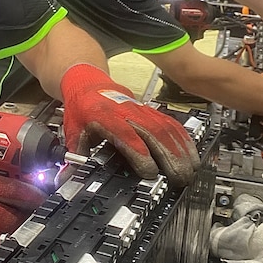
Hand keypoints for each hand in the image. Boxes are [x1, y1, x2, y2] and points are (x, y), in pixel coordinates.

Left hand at [60, 64, 199, 186]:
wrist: (89, 84)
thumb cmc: (82, 110)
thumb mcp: (72, 131)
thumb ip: (75, 156)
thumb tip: (70, 178)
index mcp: (105, 117)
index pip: (126, 135)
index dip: (139, 153)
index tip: (150, 172)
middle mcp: (127, 113)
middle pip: (153, 132)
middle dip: (170, 155)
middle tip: (180, 177)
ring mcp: (142, 111)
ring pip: (165, 127)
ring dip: (181, 148)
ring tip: (192, 169)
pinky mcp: (151, 111)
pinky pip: (171, 123)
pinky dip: (183, 138)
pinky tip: (192, 152)